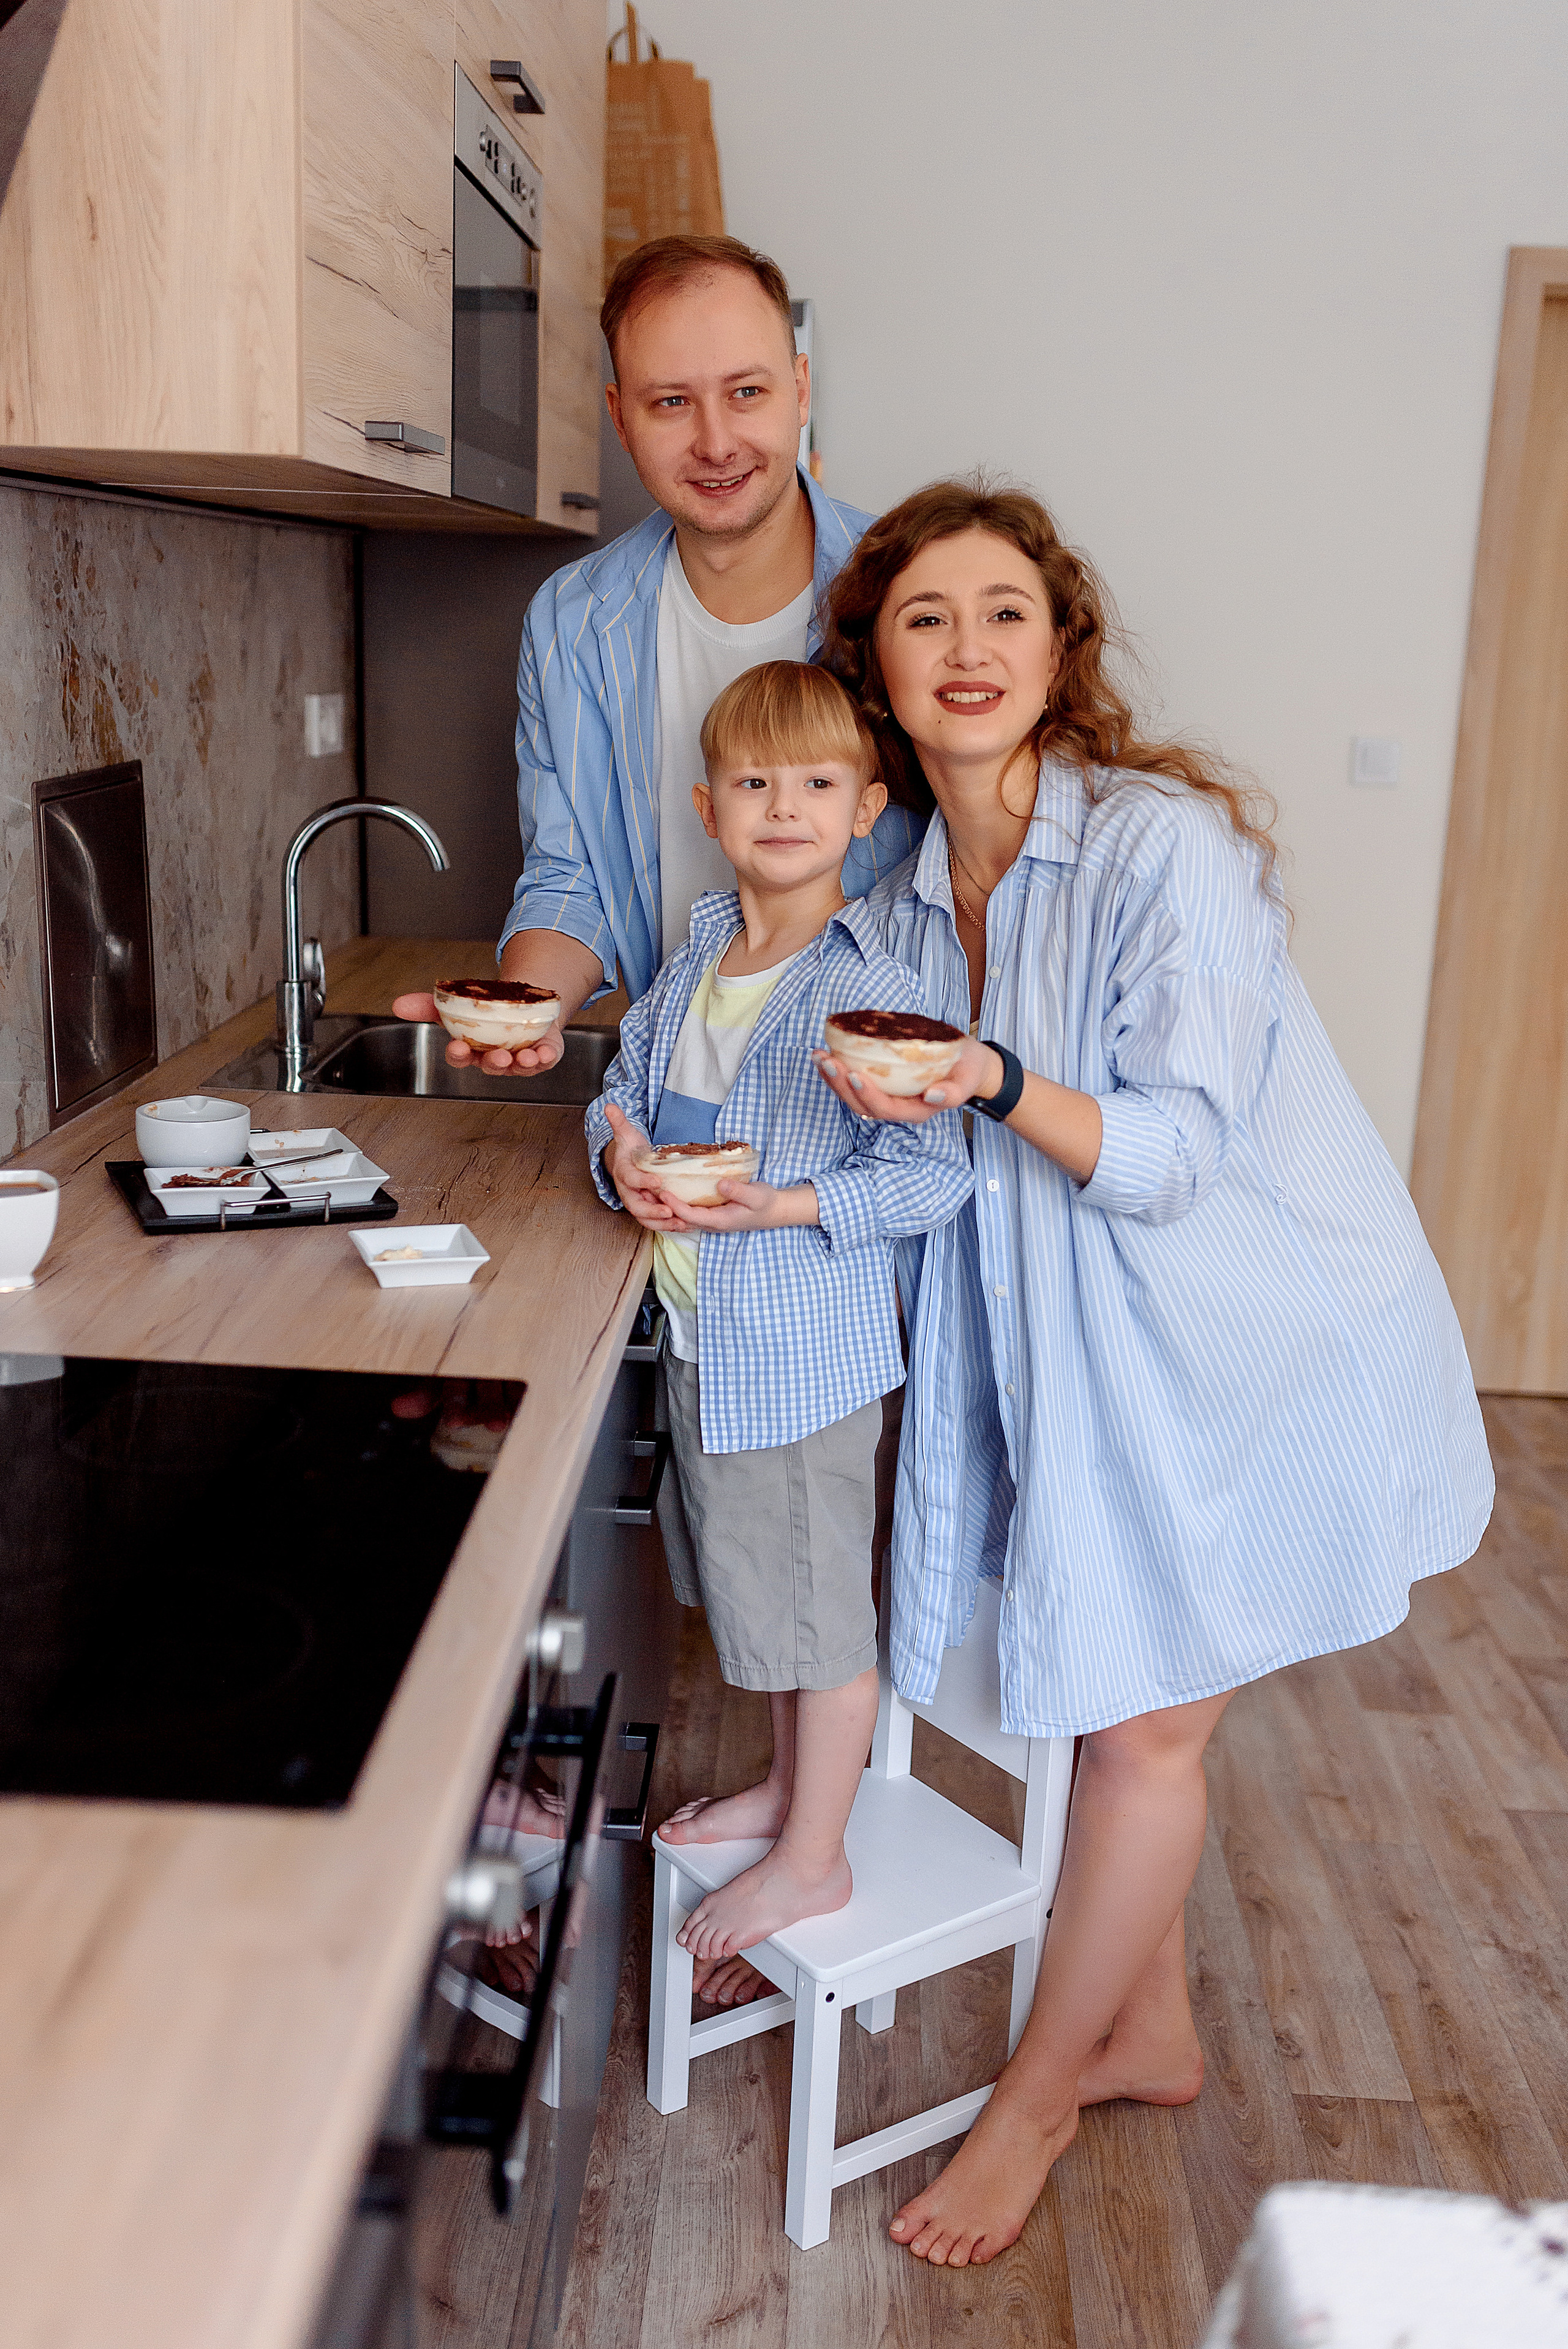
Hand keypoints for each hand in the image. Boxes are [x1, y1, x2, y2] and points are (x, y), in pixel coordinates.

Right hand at [392, 991, 564, 1074]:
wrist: (521, 1005)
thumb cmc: (486, 1012)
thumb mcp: (457, 1005)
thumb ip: (428, 1006)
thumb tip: (398, 1004)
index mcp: (472, 1050)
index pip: (461, 1058)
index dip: (459, 1055)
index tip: (458, 1047)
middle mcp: (495, 1059)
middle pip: (491, 1065)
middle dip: (495, 1062)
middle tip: (499, 1055)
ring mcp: (520, 1060)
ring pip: (519, 1067)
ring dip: (523, 1063)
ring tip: (526, 1056)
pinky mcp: (542, 1056)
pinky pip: (545, 1061)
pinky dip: (547, 1058)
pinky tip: (547, 1052)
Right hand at [603, 1103, 687, 1231]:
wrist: (628, 1164)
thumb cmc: (630, 1150)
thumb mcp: (626, 1135)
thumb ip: (619, 1122)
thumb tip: (609, 1105)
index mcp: (624, 1173)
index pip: (631, 1179)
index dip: (643, 1181)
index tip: (657, 1181)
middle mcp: (628, 1192)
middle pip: (637, 1206)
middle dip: (653, 1210)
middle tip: (669, 1211)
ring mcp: (638, 1203)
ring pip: (646, 1219)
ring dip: (663, 1224)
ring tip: (681, 1223)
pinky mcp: (648, 1211)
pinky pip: (656, 1222)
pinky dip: (670, 1226)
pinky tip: (687, 1226)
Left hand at [659, 1176, 816, 1233]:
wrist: (775, 1211)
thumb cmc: (766, 1203)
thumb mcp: (757, 1195)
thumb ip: (739, 1191)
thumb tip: (721, 1184)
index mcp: (719, 1221)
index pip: (689, 1215)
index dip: (674, 1205)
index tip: (661, 1191)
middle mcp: (711, 1223)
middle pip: (680, 1218)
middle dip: (663, 1206)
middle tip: (646, 1189)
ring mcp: (710, 1220)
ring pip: (683, 1216)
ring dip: (667, 1205)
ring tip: (650, 1189)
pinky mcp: (711, 1213)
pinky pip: (689, 1210)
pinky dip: (677, 1202)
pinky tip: (669, 1189)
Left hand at [813, 1035, 995, 1123]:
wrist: (967, 1064)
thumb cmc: (966, 1071)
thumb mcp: (967, 1080)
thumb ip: (954, 1093)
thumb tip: (933, 1096)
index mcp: (916, 1111)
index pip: (886, 1109)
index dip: (869, 1095)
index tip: (855, 1075)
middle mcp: (897, 1107)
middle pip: (862, 1105)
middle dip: (841, 1084)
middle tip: (826, 1060)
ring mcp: (886, 1096)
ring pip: (853, 1095)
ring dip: (833, 1077)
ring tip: (818, 1055)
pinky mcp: (880, 1083)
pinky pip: (854, 1082)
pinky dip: (838, 1069)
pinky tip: (826, 1053)